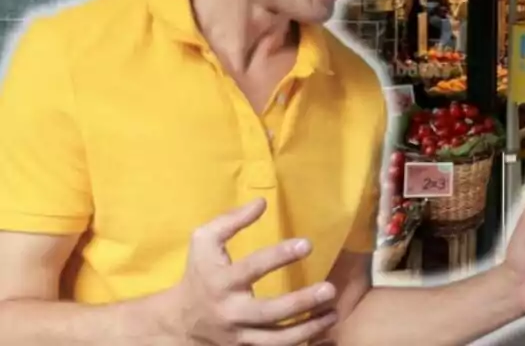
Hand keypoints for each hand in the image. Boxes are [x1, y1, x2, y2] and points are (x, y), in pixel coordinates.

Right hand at [163, 198, 338, 344]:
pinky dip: (300, 341)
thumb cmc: (199, 273)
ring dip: (309, 328)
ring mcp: (239, 335)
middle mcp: (231, 312)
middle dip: (301, 302)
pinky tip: (322, 328)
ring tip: (334, 313)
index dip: (280, 256)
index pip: (253, 268)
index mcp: (221, 282)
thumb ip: (231, 220)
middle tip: (330, 289)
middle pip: (269, 312)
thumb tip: (262, 202)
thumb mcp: (204, 241)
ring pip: (276, 339)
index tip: (307, 244)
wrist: (180, 321)